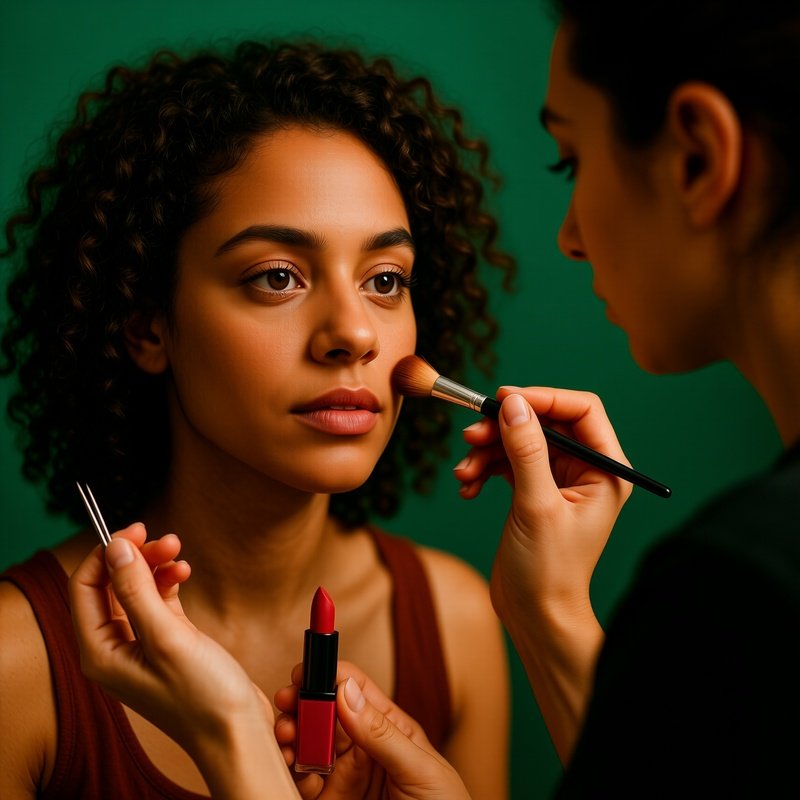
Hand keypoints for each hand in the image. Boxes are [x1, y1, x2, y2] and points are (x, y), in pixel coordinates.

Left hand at [69, 525, 298, 798]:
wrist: (237, 730)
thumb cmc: (201, 697)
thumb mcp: (166, 637)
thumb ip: (136, 590)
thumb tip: (115, 548)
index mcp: (100, 653)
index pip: (84, 588)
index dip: (106, 554)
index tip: (135, 530)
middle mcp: (114, 649)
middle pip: (111, 585)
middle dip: (135, 557)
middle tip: (164, 537)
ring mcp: (141, 646)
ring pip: (136, 590)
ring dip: (154, 566)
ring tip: (179, 551)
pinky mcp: (167, 643)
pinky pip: (158, 601)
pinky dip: (169, 582)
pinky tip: (184, 574)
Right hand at [274, 661, 470, 799]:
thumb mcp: (421, 769)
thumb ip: (383, 733)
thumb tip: (349, 691)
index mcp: (388, 728)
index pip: (354, 690)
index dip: (329, 676)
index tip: (306, 673)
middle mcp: (361, 748)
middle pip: (322, 714)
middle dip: (301, 704)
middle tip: (287, 703)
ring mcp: (344, 777)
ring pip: (306, 745)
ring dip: (291, 735)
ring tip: (286, 735)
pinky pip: (302, 782)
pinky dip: (291, 772)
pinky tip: (297, 770)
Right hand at [455, 387, 630, 621]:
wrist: (535, 616)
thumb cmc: (549, 571)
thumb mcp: (536, 505)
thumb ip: (525, 450)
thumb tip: (513, 403)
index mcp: (605, 470)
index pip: (581, 410)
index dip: (543, 398)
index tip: (504, 398)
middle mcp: (585, 470)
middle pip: (543, 423)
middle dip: (504, 428)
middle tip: (471, 435)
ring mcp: (558, 481)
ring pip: (519, 442)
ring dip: (487, 451)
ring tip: (464, 471)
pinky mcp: (533, 492)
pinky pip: (506, 463)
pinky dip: (484, 469)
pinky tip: (468, 487)